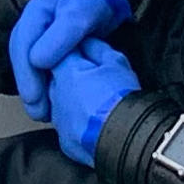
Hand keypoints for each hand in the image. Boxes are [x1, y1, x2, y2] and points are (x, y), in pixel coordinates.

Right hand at [9, 0, 133, 103]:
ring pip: (31, 66)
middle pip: (23, 60)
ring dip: (36, 89)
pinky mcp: (54, 46)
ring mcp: (42, 36)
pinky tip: (53, 99)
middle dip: (29, 87)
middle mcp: (34, 27)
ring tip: (43, 112)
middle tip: (38, 111)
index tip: (33, 96)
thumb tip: (37, 61)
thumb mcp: (79, 14)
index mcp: (35, 15)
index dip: (26, 74)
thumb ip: (60, 36)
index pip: (22, 47)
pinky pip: (44, 67)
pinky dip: (47, 84)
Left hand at [43, 41, 139, 164]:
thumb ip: (95, 47)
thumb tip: (85, 41)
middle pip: (56, 79)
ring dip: (73, 100)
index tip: (86, 54)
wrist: (128, 139)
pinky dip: (77, 122)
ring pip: (60, 103)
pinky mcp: (65, 142)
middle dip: (72, 77)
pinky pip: (67, 126)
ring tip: (97, 103)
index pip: (58, 53)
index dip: (74, 52)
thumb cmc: (123, 99)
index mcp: (64, 73)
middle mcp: (54, 96)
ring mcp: (58, 121)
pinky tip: (94, 121)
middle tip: (96, 80)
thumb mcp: (116, 62)